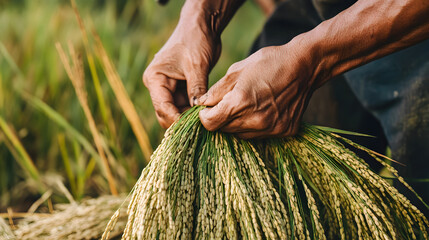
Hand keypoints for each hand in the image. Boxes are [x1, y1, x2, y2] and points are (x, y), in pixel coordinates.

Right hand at [143, 24, 220, 127]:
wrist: (201, 26)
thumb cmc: (196, 40)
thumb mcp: (197, 65)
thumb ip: (196, 89)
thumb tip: (199, 113)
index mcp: (155, 78)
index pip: (162, 107)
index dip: (176, 120)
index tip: (193, 128)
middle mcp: (158, 86)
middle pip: (166, 114)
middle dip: (182, 122)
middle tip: (202, 128)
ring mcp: (169, 88)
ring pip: (176, 113)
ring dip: (189, 119)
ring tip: (206, 124)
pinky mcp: (180, 89)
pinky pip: (185, 107)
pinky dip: (194, 113)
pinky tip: (206, 117)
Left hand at [199, 39, 318, 138]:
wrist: (305, 66)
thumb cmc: (269, 62)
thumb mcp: (237, 70)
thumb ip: (217, 90)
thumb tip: (202, 103)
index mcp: (241, 102)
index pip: (210, 123)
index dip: (204, 116)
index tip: (206, 109)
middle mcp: (255, 120)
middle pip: (224, 130)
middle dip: (220, 118)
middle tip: (225, 105)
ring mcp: (271, 128)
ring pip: (240, 134)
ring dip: (236, 124)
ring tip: (244, 105)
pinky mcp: (283, 131)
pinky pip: (259, 135)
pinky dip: (254, 125)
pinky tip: (260, 109)